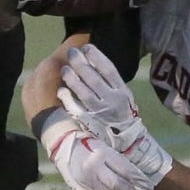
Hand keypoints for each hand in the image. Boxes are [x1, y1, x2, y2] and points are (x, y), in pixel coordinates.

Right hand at [39, 109, 154, 189]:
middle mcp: (94, 168)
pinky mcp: (81, 186)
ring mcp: (87, 179)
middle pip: (118, 184)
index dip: (137, 178)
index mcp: (101, 154)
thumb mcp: (102, 142)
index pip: (123, 170)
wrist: (61, 140)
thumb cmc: (85, 137)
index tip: (148, 183)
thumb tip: (133, 170)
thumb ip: (115, 156)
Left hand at [58, 44, 172, 183]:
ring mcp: (102, 113)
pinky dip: (68, 98)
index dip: (97, 57)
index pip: (109, 70)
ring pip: (85, 93)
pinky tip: (61, 89)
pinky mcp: (92, 123)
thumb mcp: (123, 94)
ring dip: (73, 79)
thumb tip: (93, 60)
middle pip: (95, 79)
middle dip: (81, 64)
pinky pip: (78, 108)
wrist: (128, 141)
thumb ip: (111, 81)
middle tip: (72, 53)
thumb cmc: (122, 112)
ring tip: (65, 69)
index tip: (86, 47)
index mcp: (122, 91)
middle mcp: (113, 101)